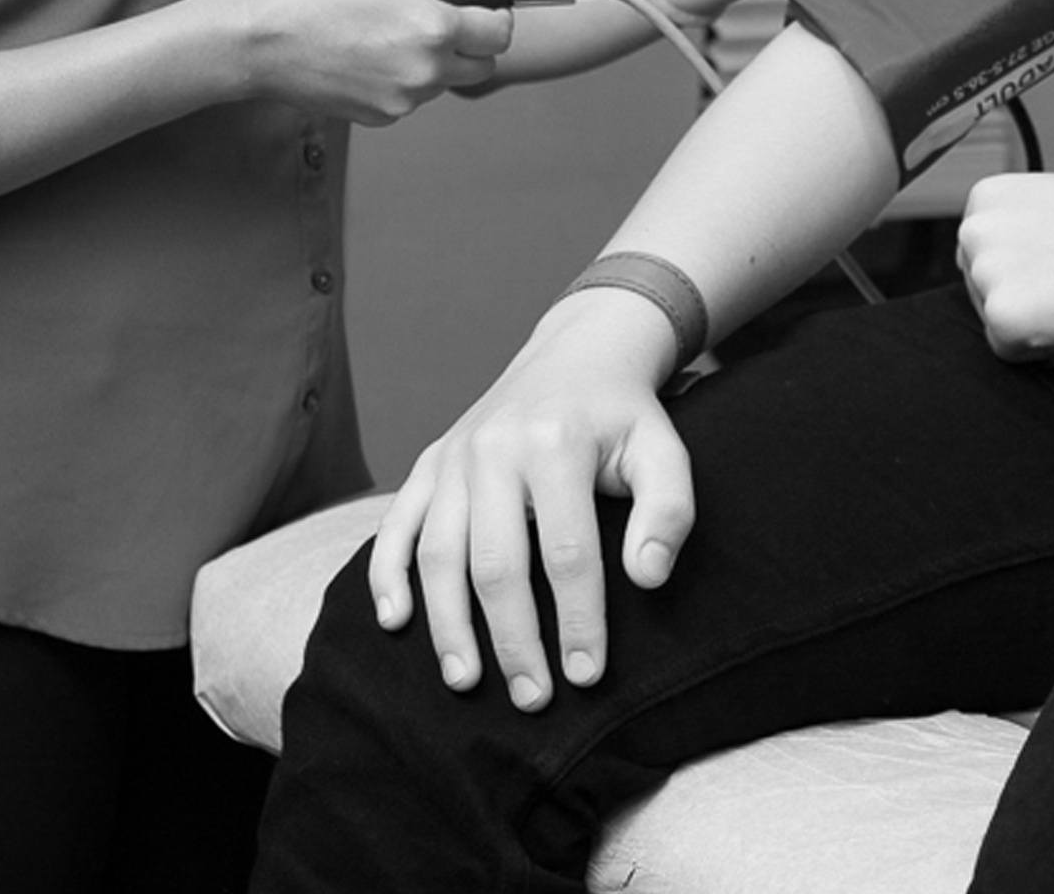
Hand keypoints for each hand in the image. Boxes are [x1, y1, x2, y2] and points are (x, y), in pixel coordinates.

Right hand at [247, 0, 510, 120]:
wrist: (260, 39)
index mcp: (434, 29)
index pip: (500, 33)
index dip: (495, 13)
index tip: (482, 6)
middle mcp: (424, 72)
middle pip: (483, 66)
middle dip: (472, 41)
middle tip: (440, 15)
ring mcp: (402, 100)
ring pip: (446, 83)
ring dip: (436, 60)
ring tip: (393, 29)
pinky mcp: (379, 116)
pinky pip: (411, 98)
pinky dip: (404, 78)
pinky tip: (371, 52)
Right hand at [368, 289, 692, 707]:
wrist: (577, 354)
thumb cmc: (624, 416)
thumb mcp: (664, 450)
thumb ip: (668, 511)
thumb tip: (648, 579)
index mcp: (556, 444)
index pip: (567, 553)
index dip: (577, 620)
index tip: (586, 676)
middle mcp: (495, 449)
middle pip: (496, 564)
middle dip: (512, 640)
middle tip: (532, 699)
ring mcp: (453, 456)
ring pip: (438, 554)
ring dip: (448, 625)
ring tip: (466, 682)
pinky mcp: (428, 464)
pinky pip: (394, 525)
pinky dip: (386, 576)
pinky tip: (396, 624)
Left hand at [956, 172, 1053, 360]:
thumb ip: (1019, 234)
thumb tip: (1004, 287)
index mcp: (986, 196)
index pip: (980, 255)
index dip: (1024, 270)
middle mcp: (975, 228)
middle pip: (981, 291)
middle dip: (1026, 297)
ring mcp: (985, 270)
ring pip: (996, 321)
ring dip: (1036, 322)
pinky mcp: (1003, 313)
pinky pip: (1010, 352)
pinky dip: (1043, 348)